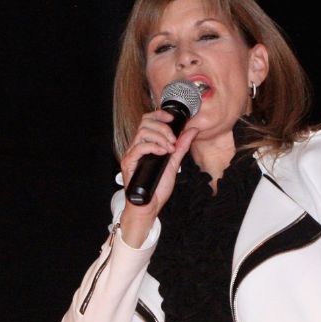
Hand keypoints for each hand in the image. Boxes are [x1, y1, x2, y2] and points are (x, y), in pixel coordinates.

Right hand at [118, 112, 198, 247]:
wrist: (149, 206)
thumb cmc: (157, 188)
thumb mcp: (174, 163)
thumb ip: (181, 147)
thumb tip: (192, 130)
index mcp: (146, 145)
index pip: (148, 121)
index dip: (159, 115)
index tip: (173, 119)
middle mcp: (137, 147)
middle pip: (145, 123)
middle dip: (163, 127)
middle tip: (174, 140)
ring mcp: (132, 154)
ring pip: (142, 132)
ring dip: (160, 137)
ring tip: (170, 149)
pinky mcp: (128, 163)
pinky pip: (139, 147)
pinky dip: (153, 147)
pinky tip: (163, 153)